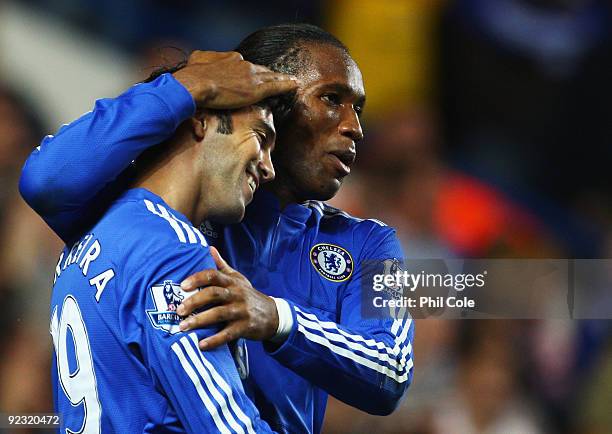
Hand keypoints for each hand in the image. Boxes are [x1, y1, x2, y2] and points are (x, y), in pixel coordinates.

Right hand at [173, 50, 298, 109]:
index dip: (251, 72)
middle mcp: (244, 64)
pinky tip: (295, 85)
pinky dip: (287, 85)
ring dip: (282, 79)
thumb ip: (208, 59)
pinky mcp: (256, 89)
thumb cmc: (193, 75)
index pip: (246, 65)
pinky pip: (276, 86)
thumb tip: (206, 63)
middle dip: (270, 75)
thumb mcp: (198, 59)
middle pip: (262, 70)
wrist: (195, 84)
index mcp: (231, 58)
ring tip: (292, 81)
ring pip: (271, 77)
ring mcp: (252, 76)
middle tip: (280, 78)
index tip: (253, 77)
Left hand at [176, 247, 278, 349]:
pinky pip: (228, 334)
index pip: (213, 275)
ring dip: (199, 321)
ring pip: (218, 314)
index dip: (197, 279)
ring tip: (183, 327)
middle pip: (214, 294)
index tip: (182, 286)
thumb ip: (222, 266)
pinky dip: (214, 340)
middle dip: (194, 301)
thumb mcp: (238, 279)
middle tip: (178, 310)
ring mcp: (241, 311)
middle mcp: (236, 294)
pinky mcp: (245, 327)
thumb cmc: (249, 296)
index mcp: (232, 282)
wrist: (273, 315)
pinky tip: (201, 345)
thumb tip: (210, 249)